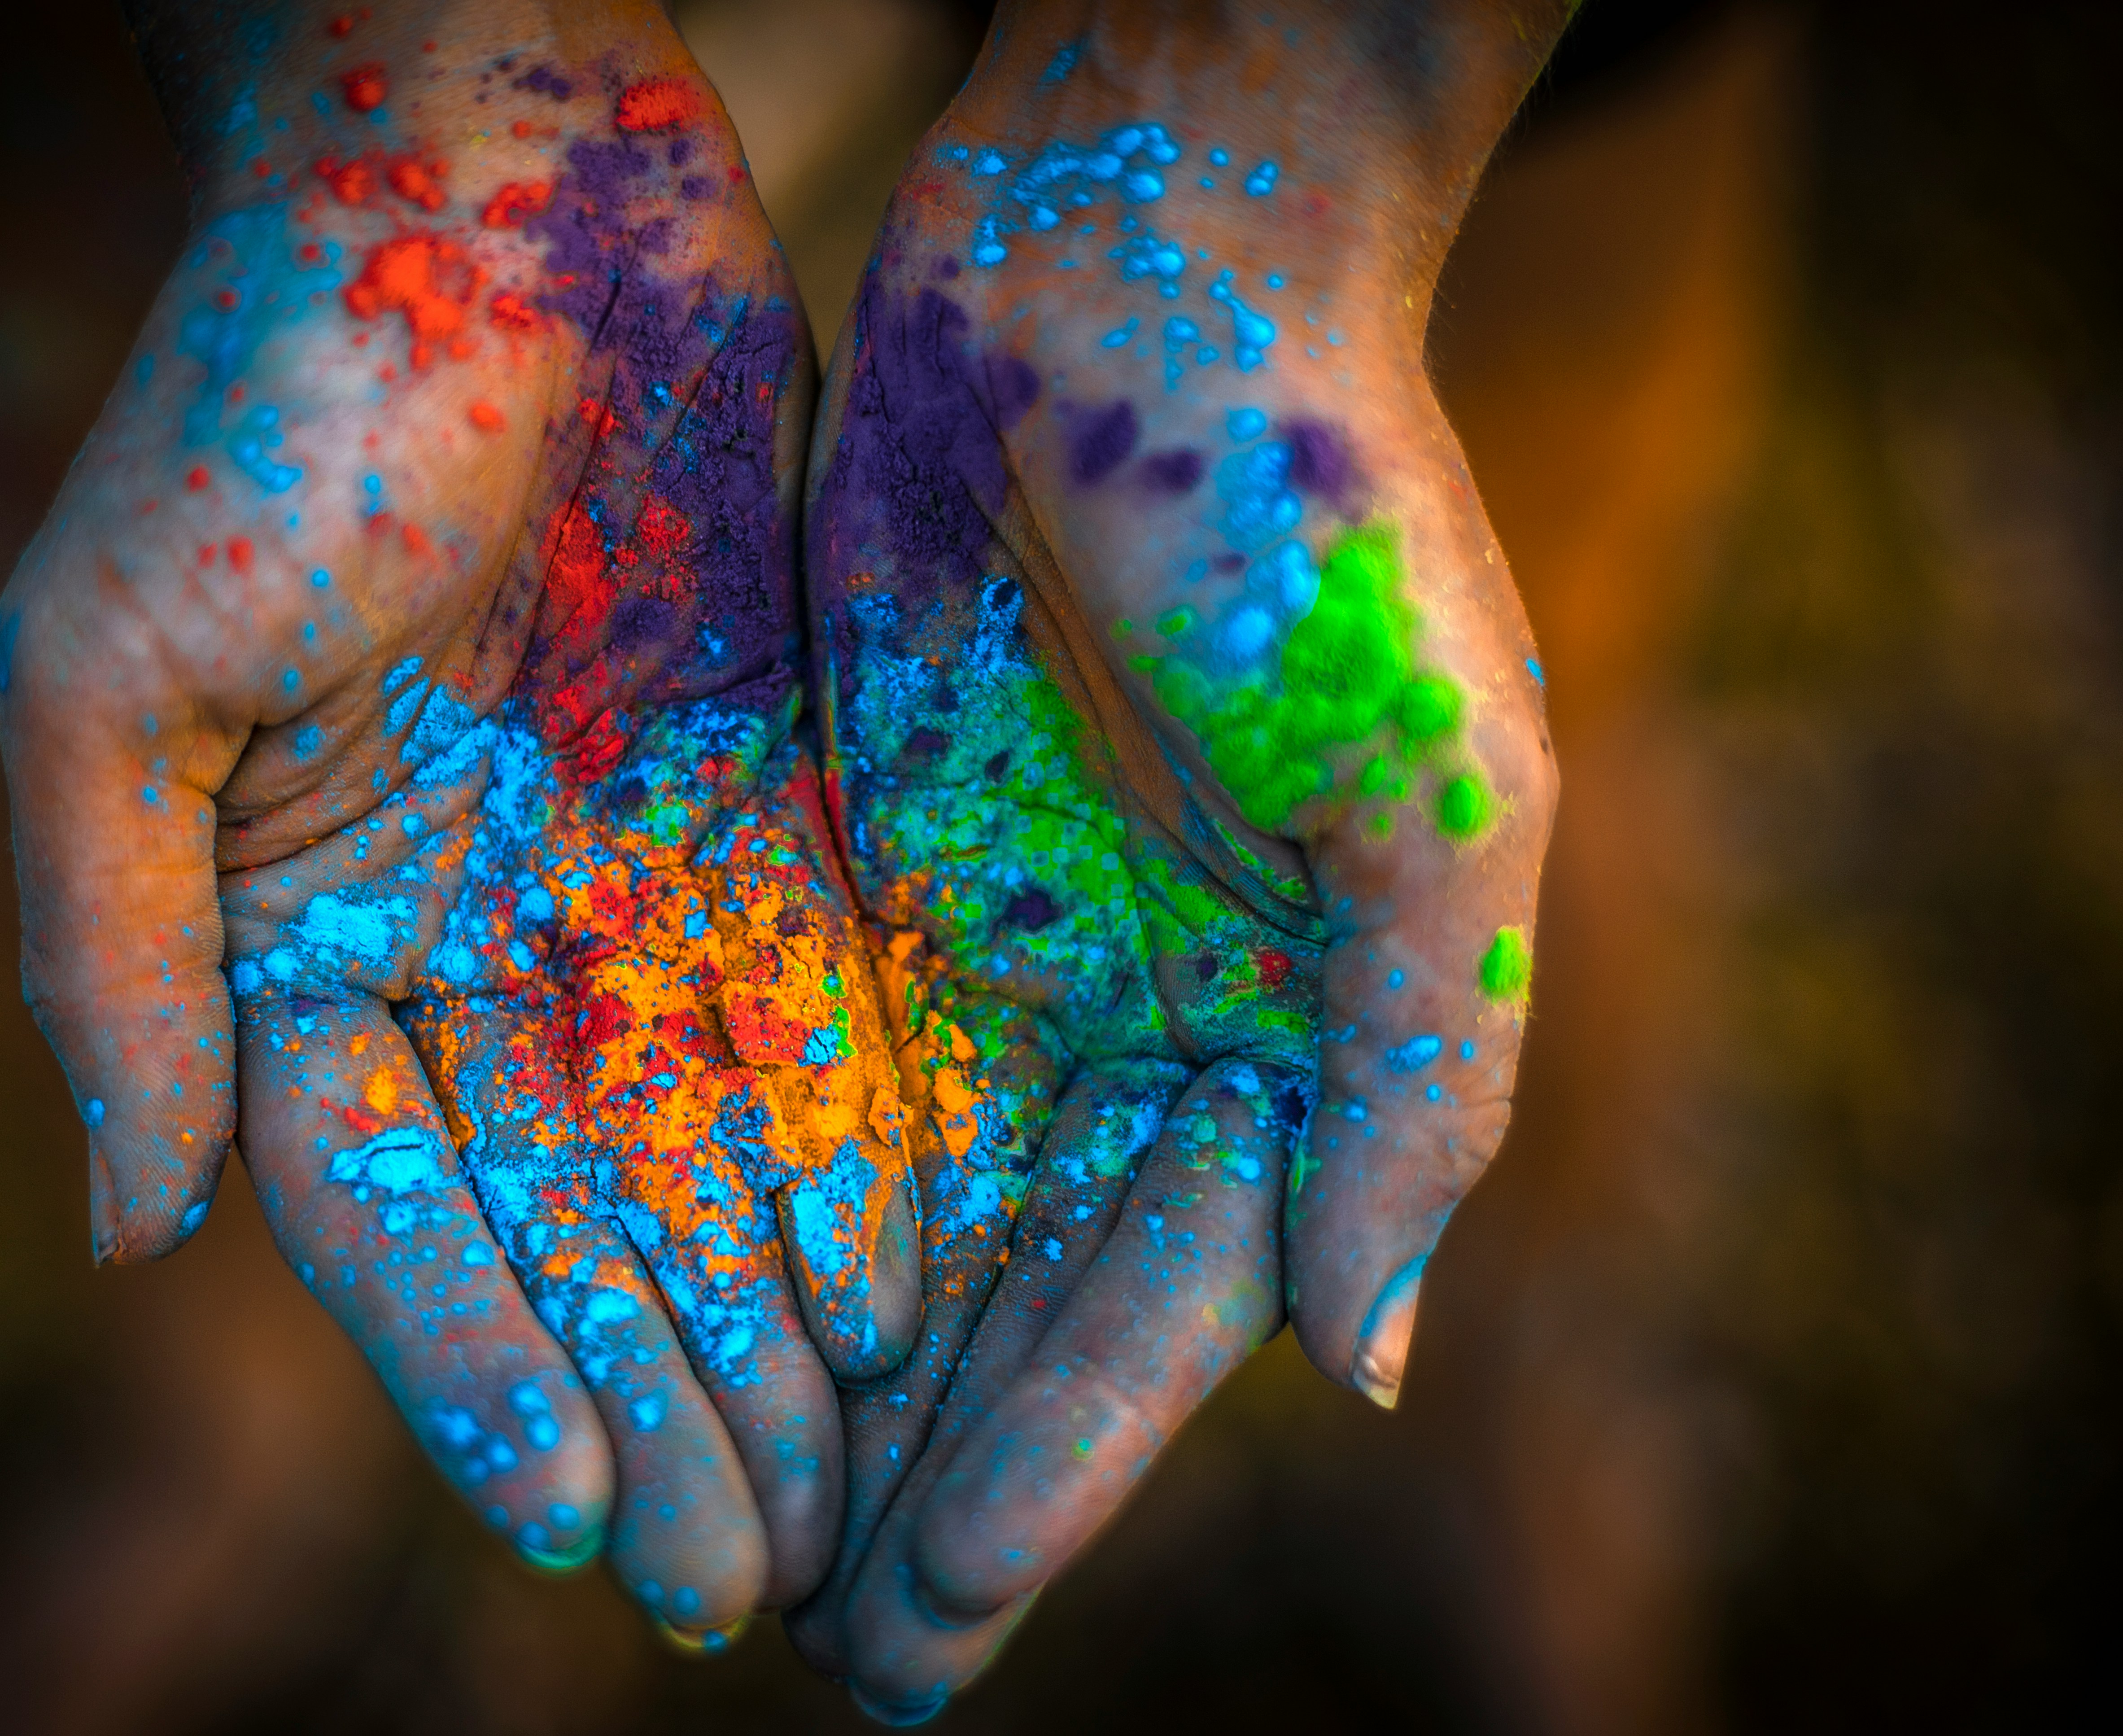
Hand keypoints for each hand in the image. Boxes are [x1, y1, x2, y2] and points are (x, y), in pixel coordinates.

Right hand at [0, 1, 914, 1638]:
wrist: (471, 184)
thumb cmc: (261, 395)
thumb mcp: (113, 671)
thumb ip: (116, 952)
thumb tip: (122, 1230)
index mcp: (292, 933)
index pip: (388, 1210)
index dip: (475, 1365)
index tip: (577, 1512)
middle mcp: (462, 935)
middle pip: (564, 1219)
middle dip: (649, 1392)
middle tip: (740, 1572)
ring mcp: (613, 876)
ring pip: (699, 1150)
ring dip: (760, 1320)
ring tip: (837, 1491)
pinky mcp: (753, 803)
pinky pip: (812, 1014)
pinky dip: (852, 1151)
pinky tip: (906, 1286)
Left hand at [785, 1, 1565, 1711]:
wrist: (1146, 271)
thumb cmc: (1321, 522)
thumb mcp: (1436, 807)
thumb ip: (1411, 1085)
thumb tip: (1359, 1361)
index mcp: (1290, 1035)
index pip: (1159, 1308)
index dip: (1052, 1469)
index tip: (930, 1618)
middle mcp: (1141, 1016)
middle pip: (1016, 1299)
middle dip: (930, 1473)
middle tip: (825, 1649)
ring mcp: (997, 944)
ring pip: (899, 1216)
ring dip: (827, 1381)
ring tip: (743, 1541)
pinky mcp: (866, 855)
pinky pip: (800, 1067)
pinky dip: (752, 1200)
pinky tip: (686, 1320)